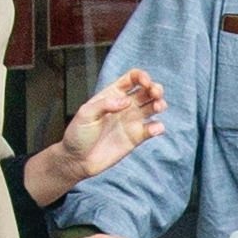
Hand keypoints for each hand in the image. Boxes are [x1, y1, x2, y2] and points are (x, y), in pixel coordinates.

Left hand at [23, 70, 165, 205]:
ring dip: (160, 104)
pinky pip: (151, 129)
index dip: (142, 76)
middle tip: (155, 94)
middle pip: (147, 91)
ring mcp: (132, 121)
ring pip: (153, 107)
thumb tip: (126, 101)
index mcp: (112, 94)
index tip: (144, 82)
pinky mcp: (136, 138)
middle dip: (156, 88)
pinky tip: (154, 128)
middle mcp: (125, 105)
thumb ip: (105, 104)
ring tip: (158, 107)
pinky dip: (158, 127)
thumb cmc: (78, 135)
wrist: (77, 160)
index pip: (132, 78)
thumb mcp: (85, 114)